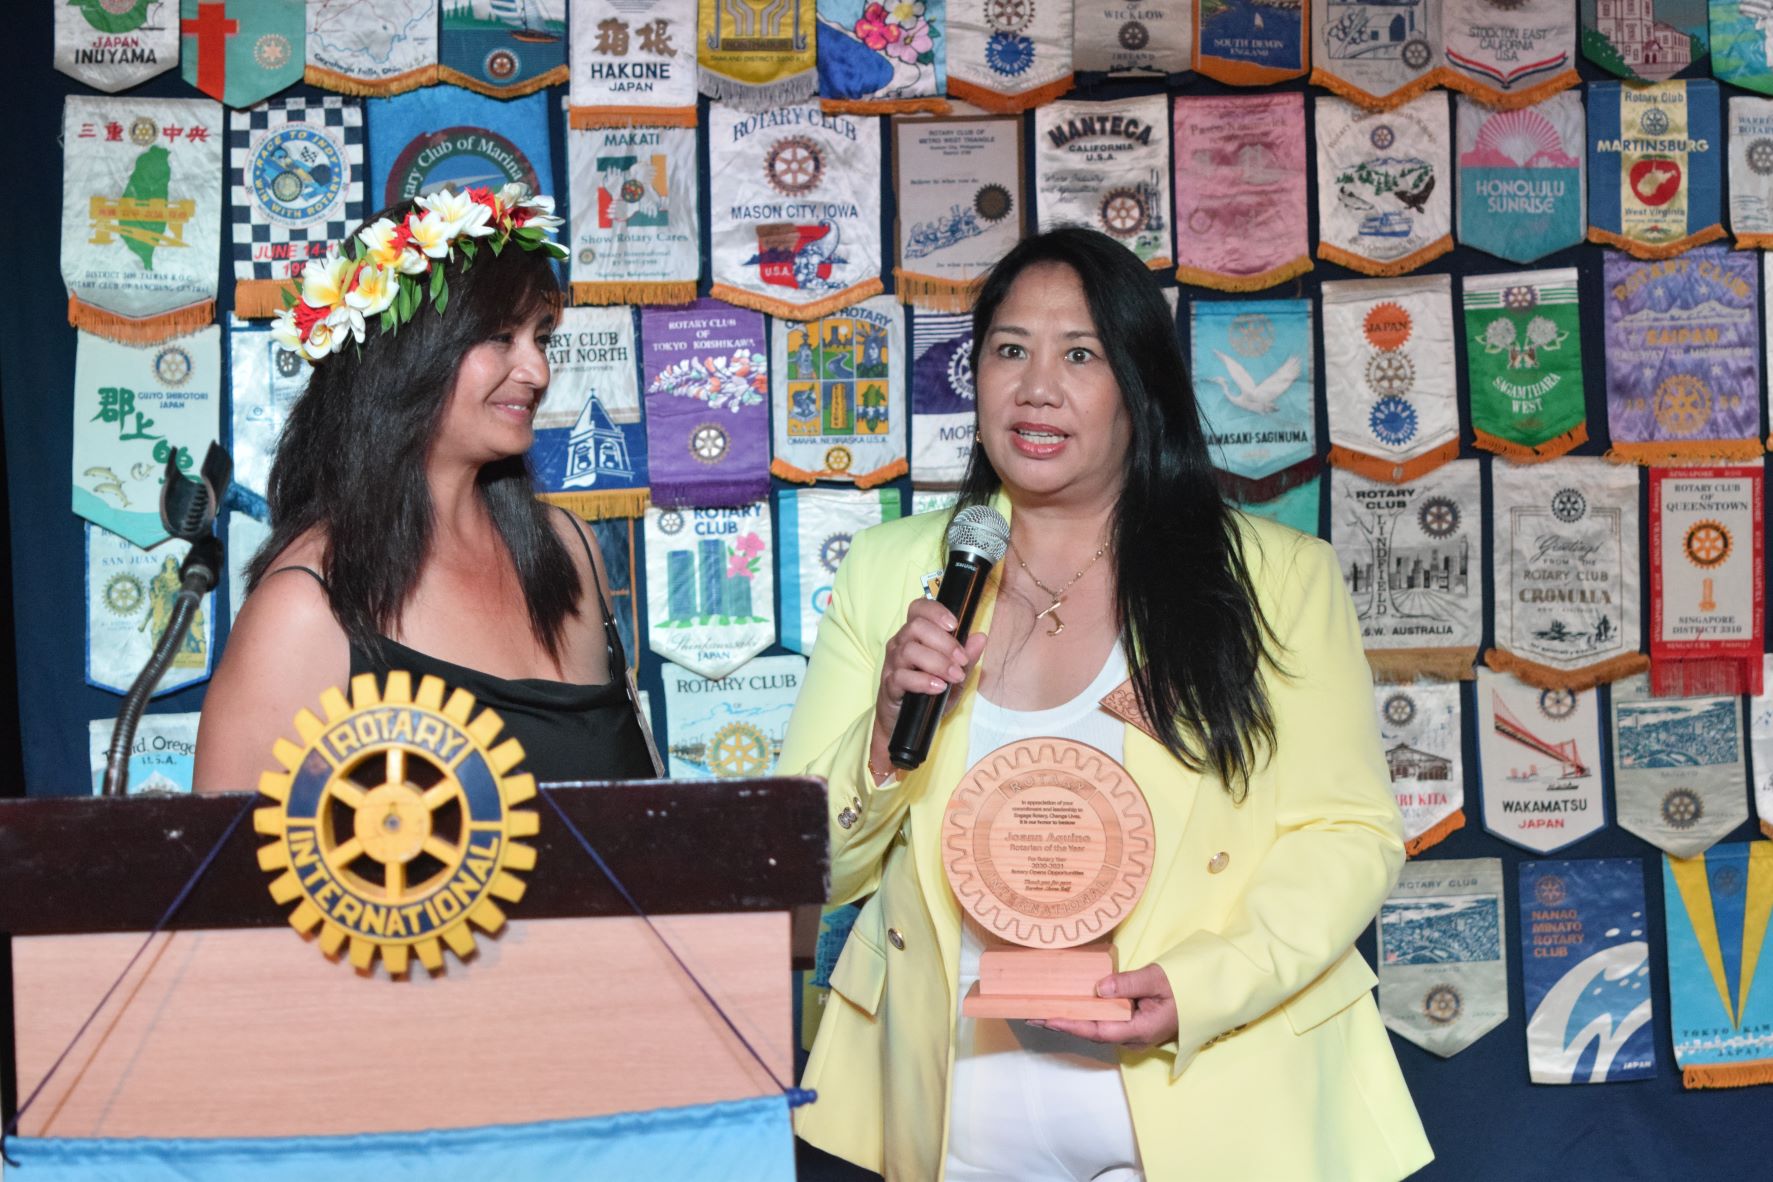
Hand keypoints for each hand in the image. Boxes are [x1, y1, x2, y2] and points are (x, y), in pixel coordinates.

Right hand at [870, 597, 987, 763]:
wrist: (905, 723)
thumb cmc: (928, 693)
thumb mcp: (954, 676)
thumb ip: (967, 658)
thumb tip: (981, 637)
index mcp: (915, 634)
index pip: (919, 608)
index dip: (936, 611)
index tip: (955, 625)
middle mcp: (901, 644)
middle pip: (917, 627)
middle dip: (944, 642)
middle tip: (961, 660)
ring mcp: (892, 663)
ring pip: (909, 650)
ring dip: (937, 662)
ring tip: (954, 676)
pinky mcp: (889, 684)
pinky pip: (901, 676)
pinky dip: (923, 680)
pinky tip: (938, 687)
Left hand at [1032, 963, 1177, 1046]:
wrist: (1205, 997)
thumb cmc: (1184, 988)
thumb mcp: (1157, 980)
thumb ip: (1128, 984)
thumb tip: (1098, 988)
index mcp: (1139, 1030)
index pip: (1097, 1030)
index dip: (1070, 1025)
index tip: (1047, 1018)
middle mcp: (1132, 1037)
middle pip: (1091, 1032)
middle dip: (1062, 1024)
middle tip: (1032, 1015)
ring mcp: (1131, 1034)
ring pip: (1096, 1028)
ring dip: (1070, 1020)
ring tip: (1042, 1012)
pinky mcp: (1131, 1026)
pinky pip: (1104, 1022)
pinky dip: (1084, 1015)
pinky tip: (1068, 1007)